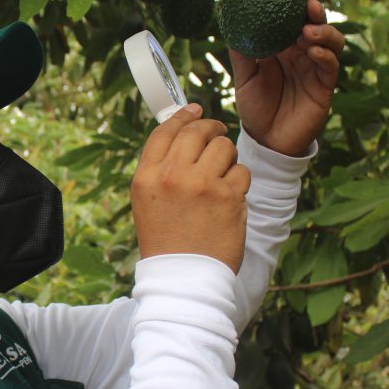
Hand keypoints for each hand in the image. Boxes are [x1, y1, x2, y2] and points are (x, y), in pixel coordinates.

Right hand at [131, 104, 251, 272]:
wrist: (183, 278)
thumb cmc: (166, 240)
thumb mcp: (147, 201)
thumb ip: (161, 167)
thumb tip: (184, 130)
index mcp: (146, 177)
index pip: (165, 131)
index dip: (182, 115)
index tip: (194, 109)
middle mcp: (172, 176)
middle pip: (196, 131)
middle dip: (211, 127)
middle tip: (217, 132)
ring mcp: (202, 185)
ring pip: (224, 147)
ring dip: (227, 157)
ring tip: (222, 175)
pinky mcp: (229, 198)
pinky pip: (242, 172)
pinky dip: (239, 181)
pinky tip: (230, 197)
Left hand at [231, 0, 345, 156]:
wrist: (265, 140)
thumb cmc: (256, 107)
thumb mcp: (244, 77)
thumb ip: (242, 53)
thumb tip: (232, 25)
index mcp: (284, 47)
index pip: (295, 17)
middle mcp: (303, 53)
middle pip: (316, 23)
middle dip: (314, 8)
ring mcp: (315, 68)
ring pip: (331, 40)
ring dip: (323, 30)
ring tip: (308, 28)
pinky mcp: (324, 87)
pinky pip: (330, 66)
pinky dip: (324, 54)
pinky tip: (313, 49)